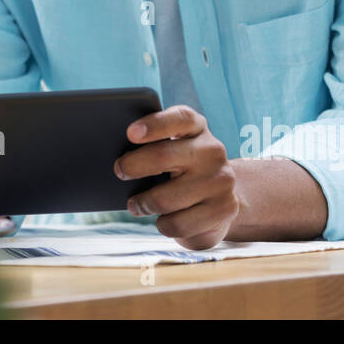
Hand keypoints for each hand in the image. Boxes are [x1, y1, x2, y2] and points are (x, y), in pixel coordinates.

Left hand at [113, 105, 244, 250]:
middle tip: (119, 171)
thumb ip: (152, 144)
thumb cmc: (182, 167)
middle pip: (163, 156)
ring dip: (142, 203)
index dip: (154, 125)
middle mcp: (212, 150)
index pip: (179, 118)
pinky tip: (163, 219)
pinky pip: (178, 223)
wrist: (220, 197)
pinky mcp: (223, 209)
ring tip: (137, 204)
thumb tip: (119, 158)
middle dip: (133, 166)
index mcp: (197, 127)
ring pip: (164, 198)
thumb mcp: (172, 148)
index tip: (130, 133)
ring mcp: (221, 180)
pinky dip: (163, 225)